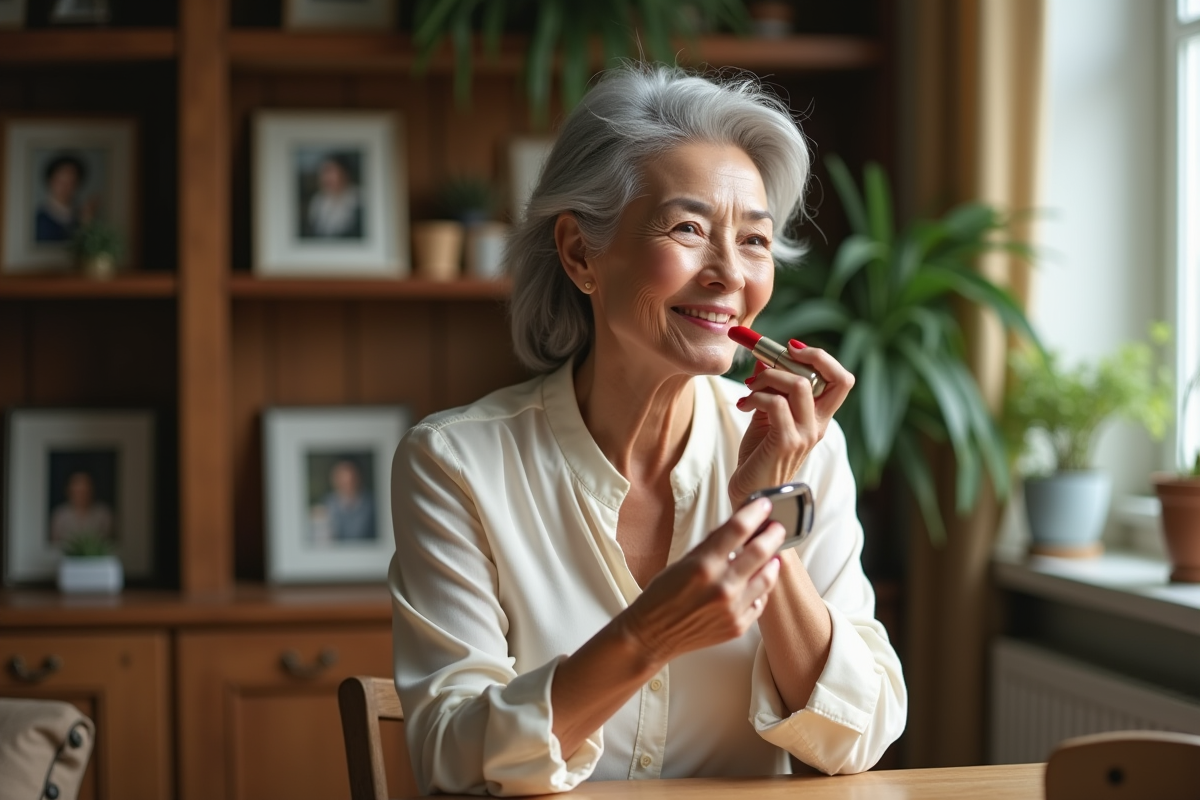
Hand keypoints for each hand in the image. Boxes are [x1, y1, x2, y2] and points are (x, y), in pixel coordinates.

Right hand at [616, 498, 784, 664]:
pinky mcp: (738, 626)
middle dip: (773, 535)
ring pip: (767, 578)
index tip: (765, 506)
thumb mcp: (683, 562)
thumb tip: (736, 527)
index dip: (756, 512)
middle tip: (777, 528)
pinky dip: (761, 589)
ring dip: (773, 562)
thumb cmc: (663, 596)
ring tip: (773, 555)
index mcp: (704, 565)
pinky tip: (759, 581)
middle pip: (761, 551)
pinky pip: (760, 602)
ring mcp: (733, 609)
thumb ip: (712, 546)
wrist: (654, 633)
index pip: (739, 528)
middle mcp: (722, 586)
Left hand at [728, 342, 853, 505]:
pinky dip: (756, 396)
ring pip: (799, 384)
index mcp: (819, 417)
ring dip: (769, 376)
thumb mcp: (766, 416)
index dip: (821, 358)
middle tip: (767, 361)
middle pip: (835, 377)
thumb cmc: (759, 456)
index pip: (842, 380)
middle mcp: (818, 425)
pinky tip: (743, 405)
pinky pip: (775, 404)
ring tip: (750, 387)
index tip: (790, 349)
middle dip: (801, 358)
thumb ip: (771, 389)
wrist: (750, 492)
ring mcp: (805, 434)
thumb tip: (763, 358)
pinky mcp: (786, 442)